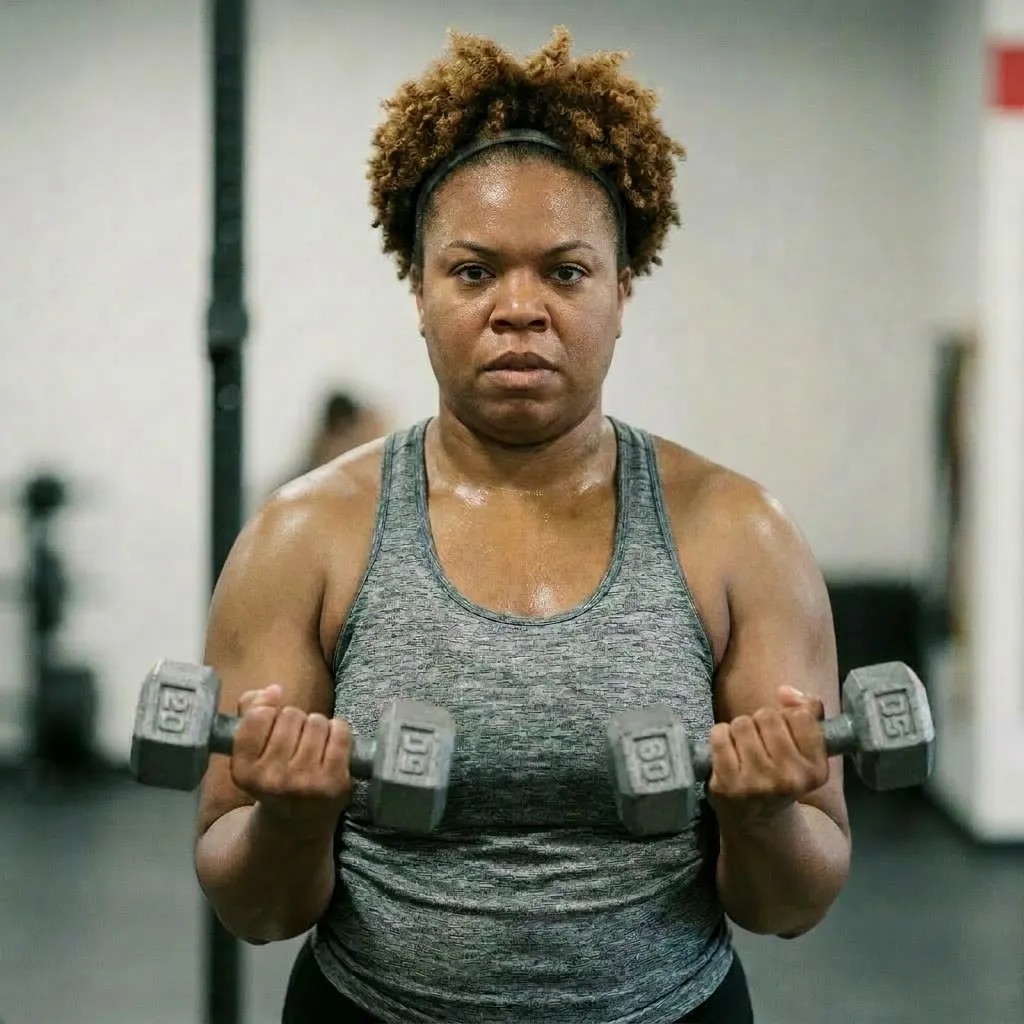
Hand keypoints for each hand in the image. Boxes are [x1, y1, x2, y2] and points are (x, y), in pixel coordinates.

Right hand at [230, 685, 354, 836]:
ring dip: (316, 726)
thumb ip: (250, 711)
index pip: (257, 717)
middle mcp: (271, 779)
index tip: (272, 721)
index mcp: (243, 770)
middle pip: (290, 716)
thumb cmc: (274, 774)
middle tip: (294, 740)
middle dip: (294, 720)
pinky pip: (339, 732)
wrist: (297, 822)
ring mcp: (304, 782)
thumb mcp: (251, 748)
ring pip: (315, 721)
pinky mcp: (333, 782)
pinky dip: (338, 730)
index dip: (268, 710)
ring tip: (311, 744)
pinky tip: (330, 744)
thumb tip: (274, 690)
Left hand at [706, 686, 829, 832]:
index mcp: (816, 771)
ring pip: (743, 723)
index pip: (801, 717)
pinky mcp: (728, 785)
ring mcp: (758, 784)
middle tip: (760, 742)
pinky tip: (726, 751)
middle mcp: (790, 780)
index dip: (788, 718)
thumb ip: (807, 711)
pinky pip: (719, 734)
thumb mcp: (804, 747)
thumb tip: (786, 691)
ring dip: (739, 729)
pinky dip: (719, 735)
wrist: (756, 819)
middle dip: (761, 722)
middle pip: (768, 716)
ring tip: (743, 748)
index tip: (784, 734)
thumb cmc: (780, 772)